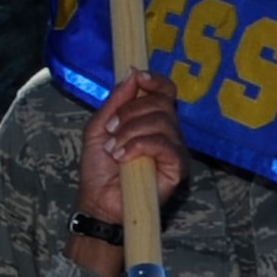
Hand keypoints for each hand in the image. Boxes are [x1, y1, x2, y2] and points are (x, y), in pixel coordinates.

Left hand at [76, 69, 186, 220]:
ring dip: (130, 132)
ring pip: (161, 121)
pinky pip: (164, 144)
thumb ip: (115, 102)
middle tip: (111, 130)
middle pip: (161, 103)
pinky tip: (124, 157)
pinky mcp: (178, 167)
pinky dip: (139, 146)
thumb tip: (132, 74)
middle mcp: (167, 131)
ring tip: (114, 149)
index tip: (138, 77)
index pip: (165, 91)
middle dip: (130, 112)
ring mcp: (174, 149)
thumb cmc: (100, 168)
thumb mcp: (99, 128)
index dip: (155, 81)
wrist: (99, 201)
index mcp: (151, 119)